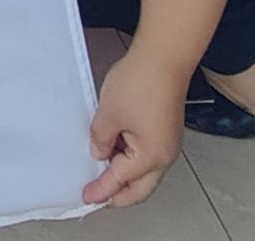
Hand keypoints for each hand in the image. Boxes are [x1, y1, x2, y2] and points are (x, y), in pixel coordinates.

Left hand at [85, 46, 185, 207]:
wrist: (163, 56)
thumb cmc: (141, 82)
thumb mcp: (108, 115)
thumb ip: (100, 140)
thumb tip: (99, 153)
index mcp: (151, 157)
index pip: (120, 182)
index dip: (101, 190)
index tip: (87, 197)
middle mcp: (165, 155)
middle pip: (140, 188)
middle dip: (118, 195)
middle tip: (97, 194)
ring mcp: (168, 143)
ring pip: (145, 173)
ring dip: (125, 176)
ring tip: (101, 171)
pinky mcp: (166, 130)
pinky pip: (148, 154)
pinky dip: (131, 159)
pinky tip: (114, 150)